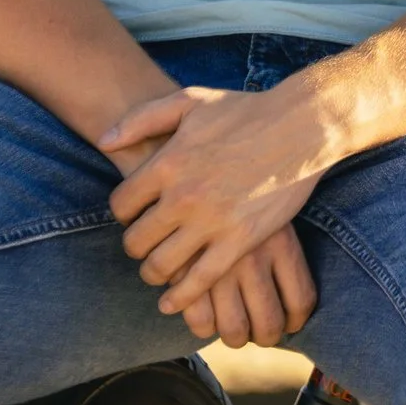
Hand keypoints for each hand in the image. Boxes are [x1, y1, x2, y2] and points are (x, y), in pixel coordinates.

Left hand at [99, 82, 325, 340]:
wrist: (301, 127)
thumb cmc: (245, 111)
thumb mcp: (188, 101)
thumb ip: (141, 118)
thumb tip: (104, 140)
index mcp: (167, 163)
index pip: (121, 205)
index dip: (122, 214)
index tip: (133, 216)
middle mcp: (183, 196)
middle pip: (136, 240)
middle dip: (135, 247)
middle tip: (143, 247)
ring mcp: (211, 222)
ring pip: (161, 266)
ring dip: (153, 274)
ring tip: (157, 271)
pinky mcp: (240, 242)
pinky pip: (200, 281)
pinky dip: (182, 298)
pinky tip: (173, 303)